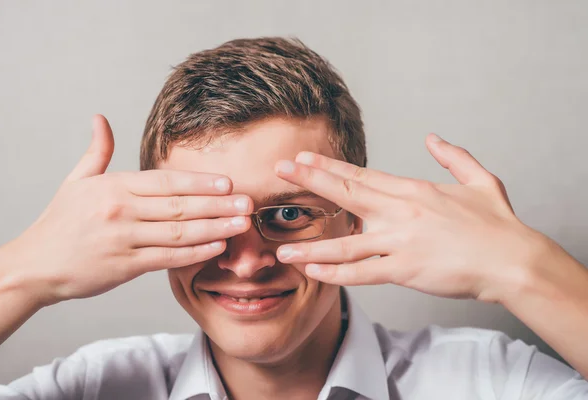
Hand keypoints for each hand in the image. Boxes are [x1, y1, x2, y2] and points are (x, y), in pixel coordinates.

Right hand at [0, 115, 252, 305]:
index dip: (200, 182)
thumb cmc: (60, 222)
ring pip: (179, 233)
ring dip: (215, 228)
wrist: (35, 265)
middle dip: (218, 204)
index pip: (166, 181)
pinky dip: (195, 254)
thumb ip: (97, 151)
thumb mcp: (76, 181)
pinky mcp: (125, 266)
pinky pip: (168, 258)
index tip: (228, 183)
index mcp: (113, 186)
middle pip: (180, 206)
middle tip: (247, 203)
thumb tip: (101, 118)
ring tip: (242, 225)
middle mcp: (121, 210)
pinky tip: (217, 248)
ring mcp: (124, 240)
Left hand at [274, 134, 548, 302]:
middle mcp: (400, 212)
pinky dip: (336, 274)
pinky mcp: (405, 271)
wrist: (513, 260)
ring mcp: (400, 242)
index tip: (303, 158)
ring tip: (282, 249)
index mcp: (413, 190)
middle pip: (346, 194)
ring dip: (311, 245)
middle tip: (278, 171)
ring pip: (346, 244)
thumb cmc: (498, 224)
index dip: (329, 166)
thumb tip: (433, 138)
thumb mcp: (480, 180)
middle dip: (309, 181)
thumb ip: (453, 156)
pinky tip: (314, 272)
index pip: (361, 174)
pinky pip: (362, 273)